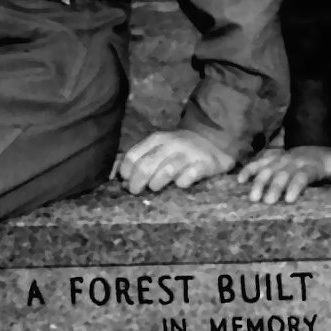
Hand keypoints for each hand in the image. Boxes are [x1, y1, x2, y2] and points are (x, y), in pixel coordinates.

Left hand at [117, 129, 233, 194]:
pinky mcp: (204, 164)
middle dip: (137, 183)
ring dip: (156, 184)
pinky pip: (188, 177)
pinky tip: (179, 186)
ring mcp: (188, 154)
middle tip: (137, 192)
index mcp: (157, 138)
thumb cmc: (180, 148)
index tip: (126, 182)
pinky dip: (181, 184)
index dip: (126, 172)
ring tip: (156, 188)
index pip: (133, 156)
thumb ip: (141, 157)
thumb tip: (116, 176)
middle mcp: (172, 144)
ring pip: (166, 171)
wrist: (214, 138)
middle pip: (146, 166)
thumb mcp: (160, 146)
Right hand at [237, 146, 330, 203]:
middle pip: (281, 175)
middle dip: (274, 187)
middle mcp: (292, 163)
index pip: (301, 176)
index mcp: (310, 166)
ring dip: (259, 182)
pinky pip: (258, 163)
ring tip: (253, 197)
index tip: (289, 199)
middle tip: (268, 201)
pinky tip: (240, 180)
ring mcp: (280, 161)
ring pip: (267, 170)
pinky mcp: (271, 160)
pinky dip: (248, 170)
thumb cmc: (329, 162)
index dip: (295, 186)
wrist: (317, 145)